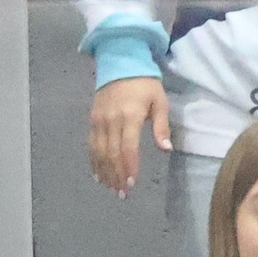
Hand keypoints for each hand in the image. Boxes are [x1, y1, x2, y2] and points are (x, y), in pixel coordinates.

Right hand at [87, 77, 168, 194]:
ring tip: (112, 189)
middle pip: (112, 153)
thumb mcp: (159, 101)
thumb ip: (161, 126)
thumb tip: (166, 149)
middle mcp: (111, 120)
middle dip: (117, 175)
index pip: (127, 147)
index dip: (129, 167)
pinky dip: (94, 161)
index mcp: (130, 115)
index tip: (132, 184)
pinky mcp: (92, 120)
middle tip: (122, 194)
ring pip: (99, 152)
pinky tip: (98, 175)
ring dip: (105, 172)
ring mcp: (99, 120)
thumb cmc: (145, 83)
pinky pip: (91, 144)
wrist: (120, 62)